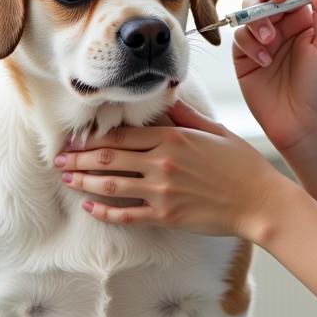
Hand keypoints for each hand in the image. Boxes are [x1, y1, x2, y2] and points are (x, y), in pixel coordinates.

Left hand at [54, 100, 286, 240]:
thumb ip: (186, 116)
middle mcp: (162, 162)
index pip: (122, 134)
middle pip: (108, 158)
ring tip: (65, 179)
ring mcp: (162, 191)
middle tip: (57, 159)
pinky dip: (103, 212)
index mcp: (173, 137)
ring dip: (83, 182)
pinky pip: (125, 215)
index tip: (77, 138)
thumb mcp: (216, 130)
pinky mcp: (166, 215)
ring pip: (110, 185)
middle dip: (78, 158)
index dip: (95, 137)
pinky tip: (89, 208)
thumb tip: (166, 100)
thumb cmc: (243, 164)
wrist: (260, 201)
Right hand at [230, 0, 316, 152]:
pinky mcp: (244, 59)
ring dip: (256, 20)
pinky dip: (249, 44)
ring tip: (269, 41)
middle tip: (267, 1)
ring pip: (247, 11)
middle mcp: (281, 26)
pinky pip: (238, 37)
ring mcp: (261, 41)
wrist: (306, 126)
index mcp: (305, 19)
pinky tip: (265, 62)